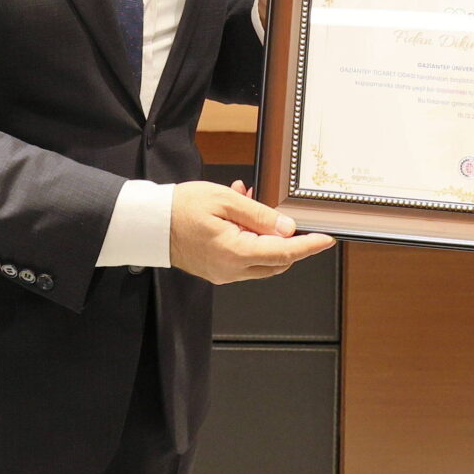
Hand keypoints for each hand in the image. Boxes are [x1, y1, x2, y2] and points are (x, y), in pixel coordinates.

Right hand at [169, 180, 334, 284]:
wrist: (148, 224)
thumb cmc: (180, 208)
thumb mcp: (225, 200)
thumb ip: (260, 215)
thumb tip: (287, 228)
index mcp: (236, 253)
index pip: (284, 253)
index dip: (308, 246)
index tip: (326, 239)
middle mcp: (232, 270)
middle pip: (277, 262)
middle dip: (286, 239)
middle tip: (279, 211)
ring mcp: (223, 273)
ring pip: (261, 260)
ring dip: (264, 235)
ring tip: (247, 200)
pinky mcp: (216, 270)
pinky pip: (243, 258)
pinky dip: (249, 239)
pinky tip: (236, 214)